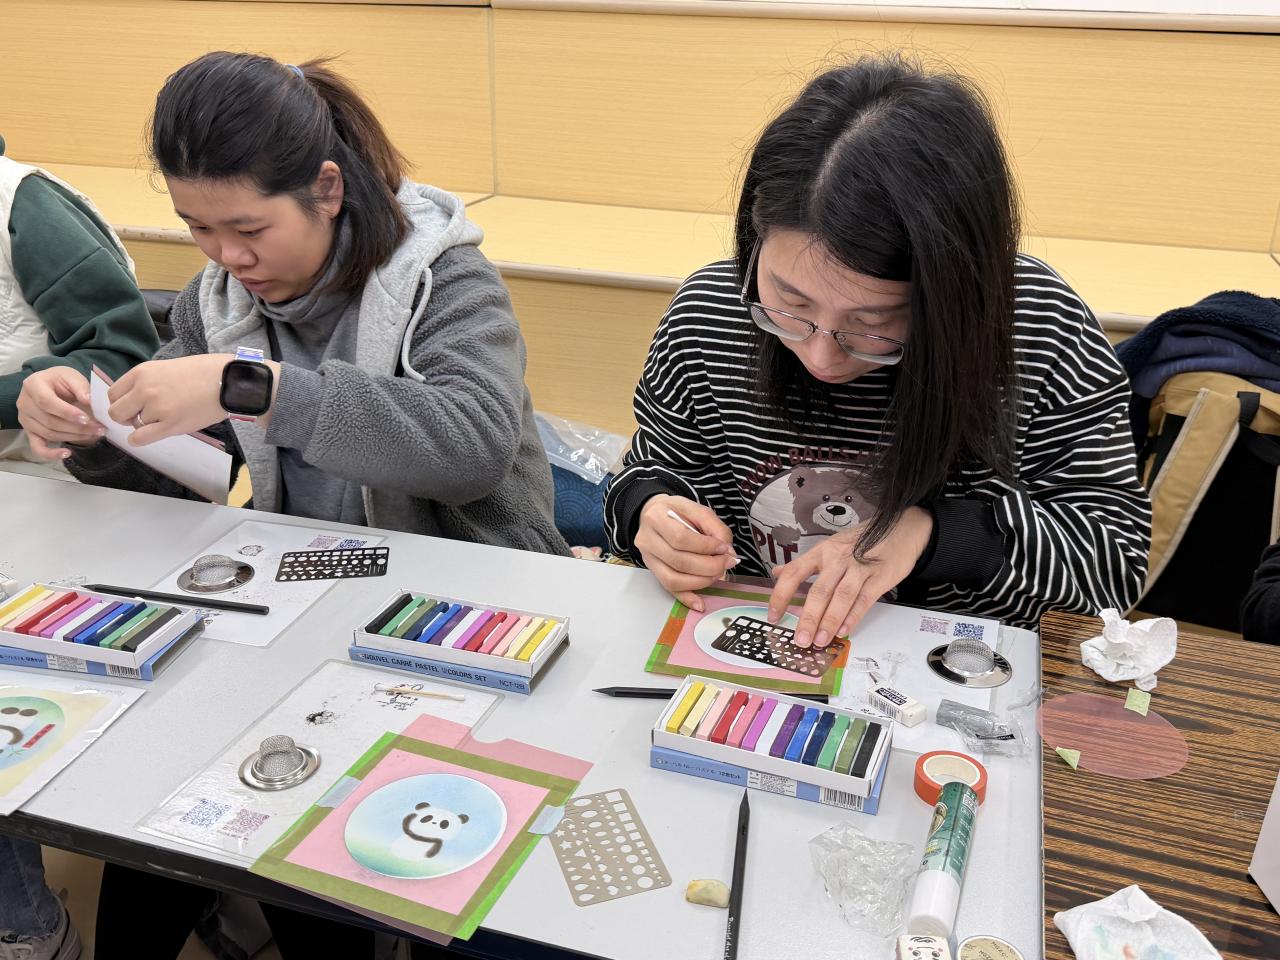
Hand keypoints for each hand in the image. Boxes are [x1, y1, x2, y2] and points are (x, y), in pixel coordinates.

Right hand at [15, 367, 103, 459]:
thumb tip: (88, 400)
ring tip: (94, 434)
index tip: (86, 418)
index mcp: (32, 385)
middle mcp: (24, 403)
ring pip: (49, 434)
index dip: (67, 412)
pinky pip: (37, 447)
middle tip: (99, 428)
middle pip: (50, 421)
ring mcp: (25, 419)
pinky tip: (67, 453)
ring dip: (74, 437)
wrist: (51, 386)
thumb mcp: (72, 376)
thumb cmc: (61, 381)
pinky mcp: (29, 432)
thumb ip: (80, 387)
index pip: (46, 402)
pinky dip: (51, 454)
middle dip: (77, 427)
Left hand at [106, 354, 278, 444]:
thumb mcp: (166, 368)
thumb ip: (147, 381)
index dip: (121, 402)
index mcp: (142, 373)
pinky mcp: (170, 425)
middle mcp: (144, 390)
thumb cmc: (203, 372)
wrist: (228, 380)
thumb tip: (133, 399)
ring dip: (144, 425)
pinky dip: (139, 440)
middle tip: (140, 417)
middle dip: (125, 417)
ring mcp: (157, 408)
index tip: (132, 406)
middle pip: (116, 412)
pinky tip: (148, 436)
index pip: (113, 394)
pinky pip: (140, 438)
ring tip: (163, 418)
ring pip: (133, 425)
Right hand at [634, 494, 737, 611]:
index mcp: (656, 517)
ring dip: (700, 581)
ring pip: (672, 579)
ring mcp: (647, 558)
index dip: (706, 547)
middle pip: (678, 561)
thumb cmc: (676, 512)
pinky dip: (686, 598)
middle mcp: (647, 540)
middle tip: (726, 563)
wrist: (653, 514)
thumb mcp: (697, 510)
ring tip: (717, 574)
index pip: (681, 538)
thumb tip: (728, 553)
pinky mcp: (653, 572)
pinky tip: (700, 603)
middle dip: (708, 566)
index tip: (724, 548)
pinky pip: (669, 589)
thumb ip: (715, 528)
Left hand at [768, 506, 933, 647]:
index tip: (774, 616)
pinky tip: (844, 631)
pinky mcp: (879, 578)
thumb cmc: (864, 539)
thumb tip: (778, 573)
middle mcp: (838, 558)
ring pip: (841, 597)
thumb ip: (804, 563)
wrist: (903, 528)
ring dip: (829, 621)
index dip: (781, 595)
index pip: (794, 573)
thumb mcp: (830, 545)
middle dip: (808, 618)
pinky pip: (864, 600)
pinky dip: (853, 617)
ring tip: (819, 640)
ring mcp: (859, 568)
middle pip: (819, 590)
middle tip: (800, 639)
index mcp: (822, 551)